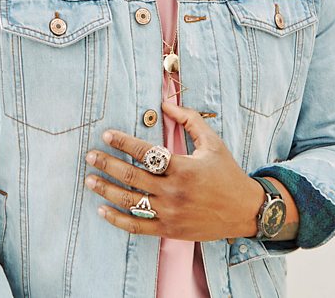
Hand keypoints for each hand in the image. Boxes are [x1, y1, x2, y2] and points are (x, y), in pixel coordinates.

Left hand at [83, 101, 264, 240]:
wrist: (244, 210)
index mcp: (184, 167)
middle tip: (90, 156)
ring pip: (130, 201)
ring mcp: (170, 213)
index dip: (123, 142)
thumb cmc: (228, 173)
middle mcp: (174, 191)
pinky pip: (137, 226)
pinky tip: (102, 210)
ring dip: (106, 190)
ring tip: (90, 180)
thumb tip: (166, 104)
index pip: (145, 152)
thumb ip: (190, 120)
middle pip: (132, 176)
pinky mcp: (169, 230)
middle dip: (107, 164)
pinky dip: (117, 220)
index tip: (107, 135)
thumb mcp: (213, 142)